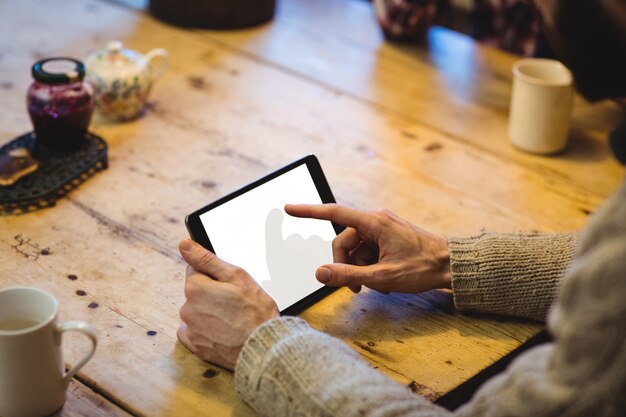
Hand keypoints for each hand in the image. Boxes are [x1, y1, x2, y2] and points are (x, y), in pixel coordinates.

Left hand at [177, 239, 278, 369]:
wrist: (263, 347)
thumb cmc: (256, 311)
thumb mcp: (237, 276)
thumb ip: (206, 259)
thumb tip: (184, 245)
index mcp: (195, 288)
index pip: (196, 270)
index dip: (215, 275)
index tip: (229, 285)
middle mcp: (187, 308)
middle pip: (196, 291)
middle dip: (212, 293)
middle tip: (235, 302)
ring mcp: (191, 329)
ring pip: (197, 311)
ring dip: (210, 311)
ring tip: (233, 318)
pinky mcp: (195, 346)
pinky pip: (194, 331)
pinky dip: (205, 329)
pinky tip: (222, 330)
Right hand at [285, 204, 450, 293]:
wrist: (452, 265)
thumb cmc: (423, 267)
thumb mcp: (382, 276)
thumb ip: (348, 276)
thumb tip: (320, 273)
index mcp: (373, 222)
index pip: (333, 213)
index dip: (309, 211)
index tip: (289, 208)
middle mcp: (375, 220)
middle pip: (343, 241)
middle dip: (345, 265)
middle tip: (356, 287)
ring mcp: (382, 228)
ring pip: (354, 248)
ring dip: (358, 268)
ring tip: (374, 284)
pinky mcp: (387, 237)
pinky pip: (366, 250)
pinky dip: (367, 265)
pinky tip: (380, 278)